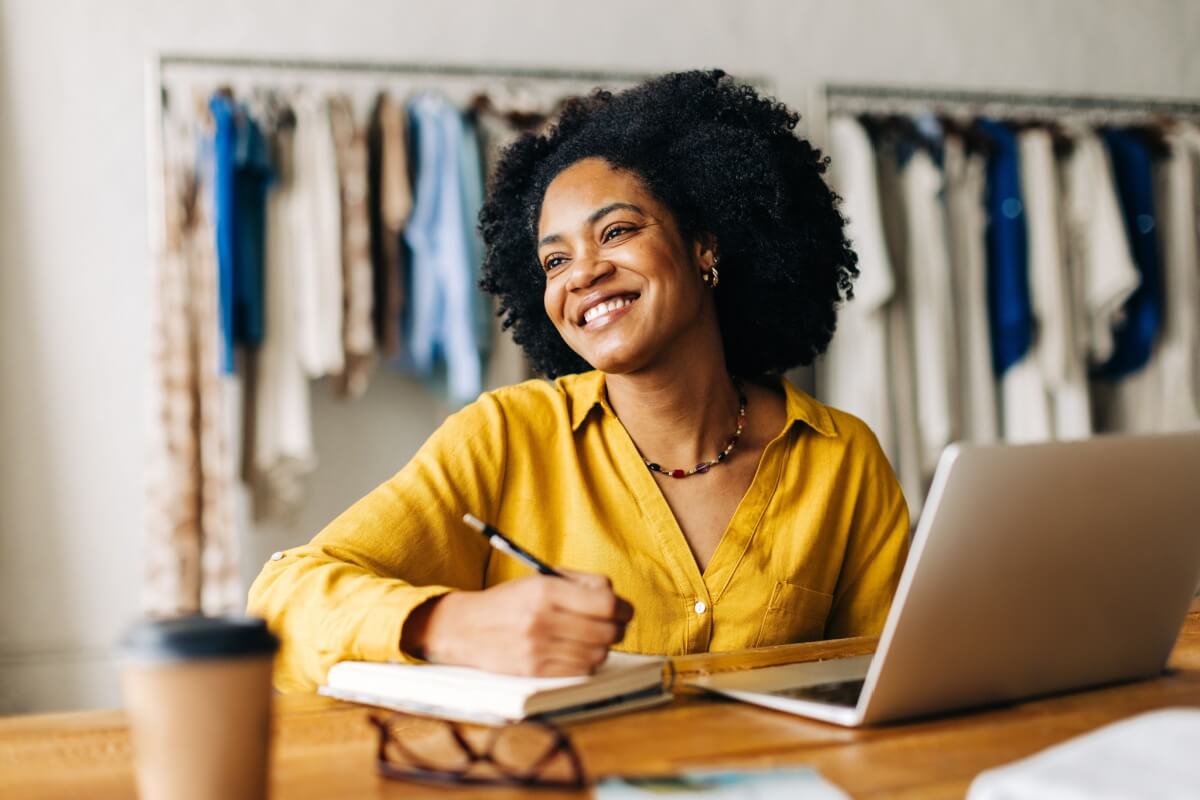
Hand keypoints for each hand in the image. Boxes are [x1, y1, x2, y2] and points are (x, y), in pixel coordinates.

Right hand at [402, 571, 633, 676]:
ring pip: (598, 654)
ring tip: (591, 638)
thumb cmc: (509, 601)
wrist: (465, 629)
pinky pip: (581, 671)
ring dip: (601, 647)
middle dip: (616, 627)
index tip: (622, 609)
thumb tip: (616, 600)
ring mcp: (538, 648)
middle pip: (607, 631)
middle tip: (613, 625)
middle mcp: (543, 619)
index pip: (605, 603)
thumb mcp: (539, 580)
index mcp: (546, 590)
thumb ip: (579, 584)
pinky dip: (586, 663)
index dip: (621, 607)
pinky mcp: (535, 671)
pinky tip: (577, 652)